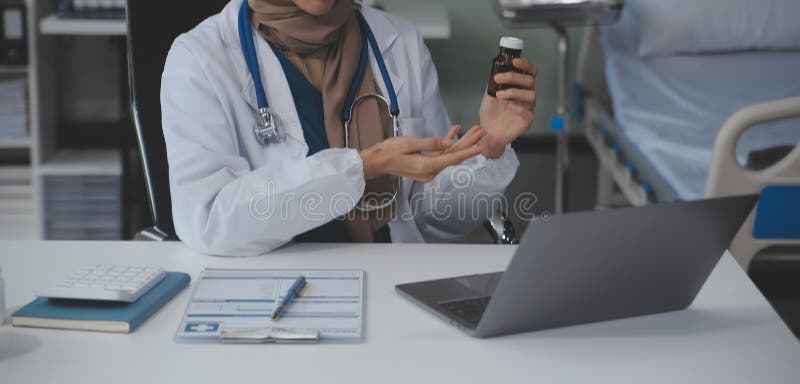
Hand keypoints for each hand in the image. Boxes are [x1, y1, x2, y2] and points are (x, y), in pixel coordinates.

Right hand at [360, 130, 483, 182]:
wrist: (376, 161)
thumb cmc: (389, 152)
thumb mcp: (409, 144)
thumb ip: (431, 143)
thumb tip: (448, 143)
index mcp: (427, 166)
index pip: (452, 158)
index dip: (468, 151)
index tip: (481, 147)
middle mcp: (430, 170)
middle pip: (454, 155)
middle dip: (468, 143)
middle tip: (481, 131)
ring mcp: (428, 168)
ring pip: (449, 153)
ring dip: (460, 141)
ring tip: (473, 130)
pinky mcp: (425, 163)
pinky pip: (440, 153)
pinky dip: (446, 142)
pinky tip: (454, 131)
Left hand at [479, 57, 537, 157]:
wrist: (487, 132)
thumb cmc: (491, 114)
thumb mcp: (489, 94)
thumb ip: (494, 83)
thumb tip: (495, 70)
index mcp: (520, 87)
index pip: (530, 72)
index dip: (525, 65)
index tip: (514, 61)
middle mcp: (526, 96)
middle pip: (530, 81)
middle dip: (513, 77)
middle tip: (498, 78)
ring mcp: (528, 108)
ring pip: (530, 95)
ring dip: (513, 92)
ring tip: (499, 95)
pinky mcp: (527, 121)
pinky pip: (528, 113)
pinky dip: (518, 107)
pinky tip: (509, 106)